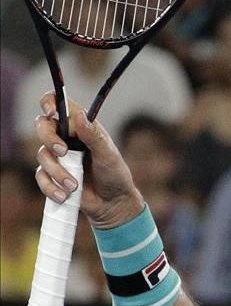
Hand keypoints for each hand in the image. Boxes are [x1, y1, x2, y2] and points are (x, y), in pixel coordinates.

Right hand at [33, 92, 143, 228]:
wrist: (113, 204)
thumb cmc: (115, 175)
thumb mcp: (109, 155)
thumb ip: (94, 136)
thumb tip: (80, 116)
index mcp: (81, 127)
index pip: (60, 105)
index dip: (50, 102)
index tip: (50, 112)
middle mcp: (66, 138)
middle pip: (42, 126)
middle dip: (49, 138)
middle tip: (63, 152)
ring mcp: (58, 156)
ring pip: (42, 154)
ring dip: (57, 171)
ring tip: (74, 186)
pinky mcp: (52, 174)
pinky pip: (41, 176)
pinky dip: (51, 187)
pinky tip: (64, 195)